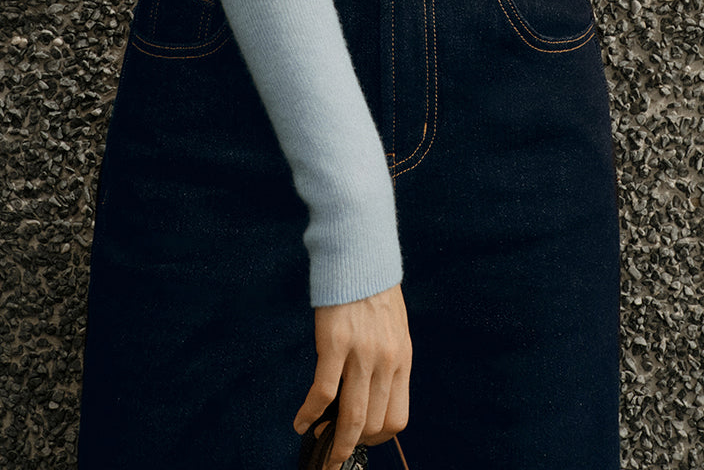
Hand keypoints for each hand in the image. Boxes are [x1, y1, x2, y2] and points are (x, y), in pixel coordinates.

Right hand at [293, 284, 410, 468]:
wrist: (361, 254)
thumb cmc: (375, 289)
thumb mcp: (394, 328)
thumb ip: (387, 359)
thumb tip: (371, 391)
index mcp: (402, 359)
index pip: (397, 418)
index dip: (378, 437)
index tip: (362, 440)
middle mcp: (386, 361)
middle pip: (374, 424)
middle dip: (354, 445)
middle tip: (336, 450)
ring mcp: (362, 354)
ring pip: (352, 417)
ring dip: (335, 442)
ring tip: (321, 448)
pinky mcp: (335, 343)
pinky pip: (323, 391)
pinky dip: (310, 413)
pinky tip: (301, 422)